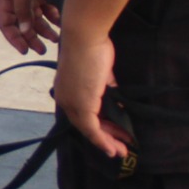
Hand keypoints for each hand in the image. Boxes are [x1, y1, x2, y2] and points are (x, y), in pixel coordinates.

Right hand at [0, 0, 57, 54]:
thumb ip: (23, 10)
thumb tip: (25, 33)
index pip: (6, 24)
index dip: (14, 39)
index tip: (25, 50)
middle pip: (23, 24)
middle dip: (32, 38)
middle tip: (42, 50)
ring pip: (37, 18)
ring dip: (45, 29)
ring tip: (56, 39)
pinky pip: (48, 9)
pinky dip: (54, 17)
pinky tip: (62, 23)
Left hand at [55, 27, 126, 160]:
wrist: (85, 37)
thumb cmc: (93, 47)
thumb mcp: (101, 72)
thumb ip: (106, 88)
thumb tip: (116, 102)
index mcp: (67, 91)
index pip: (82, 114)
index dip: (98, 126)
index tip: (112, 134)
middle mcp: (66, 100)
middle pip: (86, 126)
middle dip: (106, 138)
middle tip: (120, 148)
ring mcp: (72, 104)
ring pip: (90, 130)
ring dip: (108, 141)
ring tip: (123, 150)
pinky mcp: (81, 106)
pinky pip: (92, 129)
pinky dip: (103, 140)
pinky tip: (113, 148)